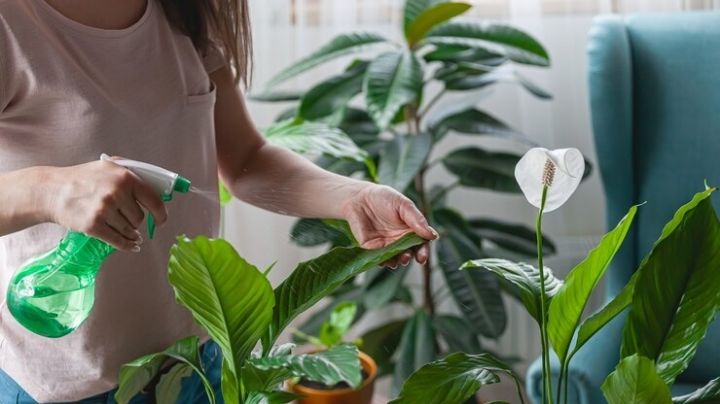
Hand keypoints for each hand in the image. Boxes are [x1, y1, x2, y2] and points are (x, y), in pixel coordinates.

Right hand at [40, 160, 166, 251]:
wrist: (51, 191)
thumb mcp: (108, 166)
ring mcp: (104, 210)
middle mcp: (116, 192)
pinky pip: (118, 240)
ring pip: (129, 230)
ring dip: (130, 232)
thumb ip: (131, 173)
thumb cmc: (83, 178)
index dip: (160, 213)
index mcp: (125, 176)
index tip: (161, 220)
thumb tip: (159, 185)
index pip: (153, 199)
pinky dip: (127, 245)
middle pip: (139, 217)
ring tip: (123, 229)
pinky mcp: (93, 225)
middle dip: (135, 220)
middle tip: (123, 217)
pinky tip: (133, 246)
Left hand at [340, 184, 437, 267]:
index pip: (421, 243)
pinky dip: (384, 262)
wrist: (359, 198)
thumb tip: (433, 236)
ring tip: (398, 259)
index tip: (422, 257)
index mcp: (410, 228)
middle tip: (407, 257)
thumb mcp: (403, 205)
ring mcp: (386, 245)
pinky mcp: (372, 248)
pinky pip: (380, 258)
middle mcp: (400, 239)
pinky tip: (385, 261)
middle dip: (410, 258)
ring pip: (396, 258)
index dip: (423, 251)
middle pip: (410, 253)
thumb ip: (417, 219)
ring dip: (398, 261)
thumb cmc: (383, 198)